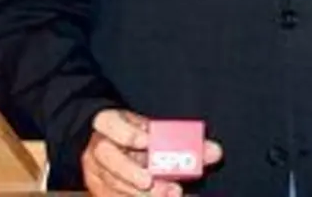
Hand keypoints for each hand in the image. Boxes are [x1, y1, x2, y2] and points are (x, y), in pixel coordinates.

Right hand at [82, 109, 223, 196]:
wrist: (111, 146)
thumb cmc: (139, 136)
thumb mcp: (156, 131)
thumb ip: (186, 140)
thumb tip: (215, 153)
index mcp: (109, 124)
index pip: (108, 122)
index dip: (126, 133)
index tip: (147, 141)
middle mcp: (98, 148)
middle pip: (109, 159)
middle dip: (133, 172)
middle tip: (157, 182)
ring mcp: (96, 171)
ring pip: (112, 184)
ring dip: (142, 193)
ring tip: (171, 194)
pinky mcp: (101, 190)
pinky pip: (117, 196)